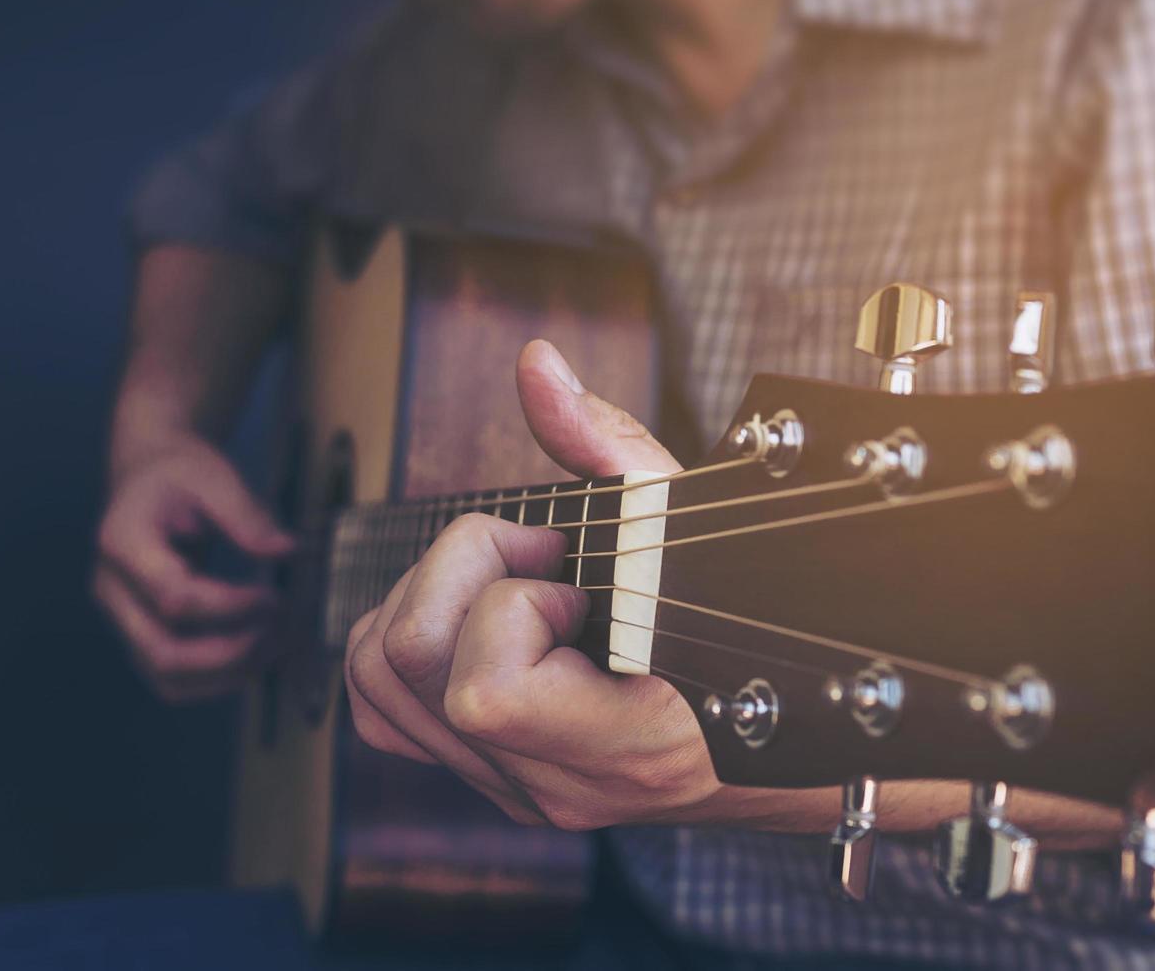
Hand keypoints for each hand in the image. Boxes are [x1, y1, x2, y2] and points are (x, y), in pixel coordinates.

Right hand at [94, 435, 293, 702]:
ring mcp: (122, 618)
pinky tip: (259, 655)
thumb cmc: (180, 474)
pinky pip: (174, 678)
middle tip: (282, 632)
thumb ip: (247, 515)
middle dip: (231, 654)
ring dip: (229, 674)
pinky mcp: (140, 633)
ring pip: (168, 677)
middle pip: (163, 652)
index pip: (174, 598)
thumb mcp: (214, 476)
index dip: (230, 607)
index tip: (276, 597)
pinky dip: (219, 678)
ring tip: (279, 646)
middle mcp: (111, 590)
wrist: (149, 477)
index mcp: (122, 543)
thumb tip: (288, 551)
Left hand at [343, 342, 1127, 842]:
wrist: (776, 739)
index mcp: (625, 741)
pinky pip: (383, 709)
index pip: (487, 691)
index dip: (510, 602)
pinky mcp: (490, 777)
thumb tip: (535, 366)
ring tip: (508, 580)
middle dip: (460, 573)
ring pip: (377, 683)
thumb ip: (606, 445)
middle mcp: (556, 783)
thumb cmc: (744, 623)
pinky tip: (473, 611)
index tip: (570, 568)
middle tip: (535, 554)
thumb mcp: (687, 523)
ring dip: (426, 599)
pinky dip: (403, 641)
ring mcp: (516, 788)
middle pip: (410, 665)